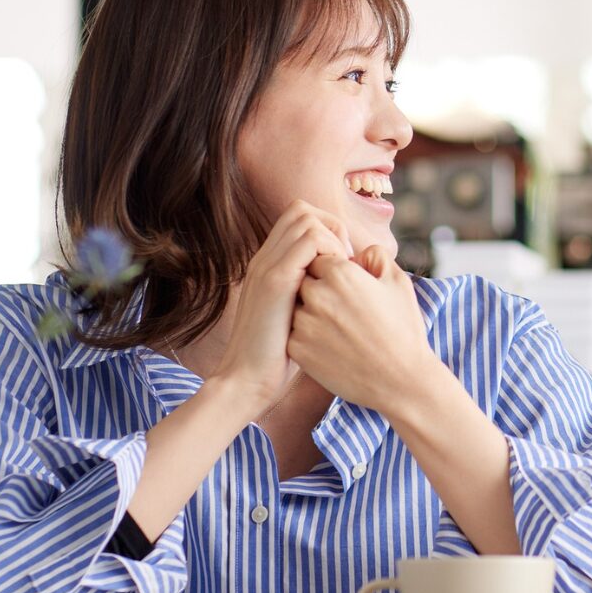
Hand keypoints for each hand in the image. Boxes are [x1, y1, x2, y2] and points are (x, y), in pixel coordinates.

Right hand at [208, 200, 351, 412]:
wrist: (246, 382)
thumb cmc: (277, 357)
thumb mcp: (295, 316)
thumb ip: (309, 293)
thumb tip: (341, 284)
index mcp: (268, 266)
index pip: (298, 219)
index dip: (327, 230)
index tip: (342, 263)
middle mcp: (264, 259)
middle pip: (301, 210)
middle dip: (332, 227)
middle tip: (345, 263)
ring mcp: (267, 267)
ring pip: (306, 218)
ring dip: (333, 238)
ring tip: (341, 272)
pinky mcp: (276, 280)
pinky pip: (310, 240)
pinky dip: (331, 252)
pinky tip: (336, 281)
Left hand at [287, 245, 441, 417]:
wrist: (401, 380)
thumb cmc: (404, 330)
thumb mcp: (399, 283)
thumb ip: (376, 256)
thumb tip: (357, 252)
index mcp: (341, 273)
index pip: (318, 257)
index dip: (332, 271)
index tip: (348, 288)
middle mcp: (318, 294)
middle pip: (303, 280)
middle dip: (318, 290)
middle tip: (343, 311)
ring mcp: (305, 323)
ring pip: (296, 307)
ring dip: (311, 314)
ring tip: (339, 331)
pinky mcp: (298, 348)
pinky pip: (293, 333)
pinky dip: (307, 338)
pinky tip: (332, 347)